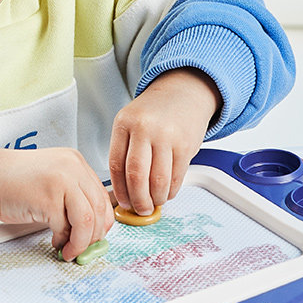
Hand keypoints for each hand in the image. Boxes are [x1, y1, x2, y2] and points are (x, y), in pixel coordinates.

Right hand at [0, 144, 113, 261]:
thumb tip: (90, 229)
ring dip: (81, 242)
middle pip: (99, 208)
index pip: (102, 196)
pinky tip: (55, 241)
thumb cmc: (14, 181)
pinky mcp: (48, 197)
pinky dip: (62, 239)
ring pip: (87, 220)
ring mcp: (62, 181)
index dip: (102, 221)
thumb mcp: (52, 180)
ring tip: (71, 250)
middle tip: (84, 248)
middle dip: (93, 236)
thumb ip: (72, 197)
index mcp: (76, 162)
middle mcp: (73, 168)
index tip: (95, 236)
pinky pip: (64, 226)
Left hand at [108, 68, 220, 215]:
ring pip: (158, 180)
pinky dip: (171, 191)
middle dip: (138, 200)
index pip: (116, 164)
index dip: (119, 189)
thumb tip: (123, 190)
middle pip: (136, 176)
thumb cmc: (154, 112)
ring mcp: (167, 136)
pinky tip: (167, 193)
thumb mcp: (130, 122)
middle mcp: (145, 128)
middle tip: (140, 209)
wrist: (183, 92)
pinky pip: (176, 177)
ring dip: (155, 199)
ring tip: (154, 203)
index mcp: (125, 123)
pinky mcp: (186, 145)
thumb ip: (124, 150)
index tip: (123, 202)